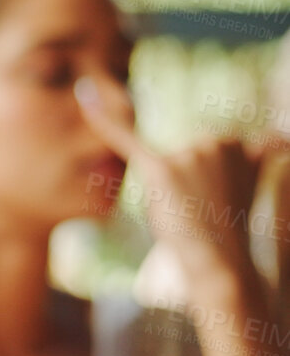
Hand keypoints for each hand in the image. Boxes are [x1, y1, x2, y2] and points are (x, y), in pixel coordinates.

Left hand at [75, 74, 283, 288]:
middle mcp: (217, 141)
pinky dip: (103, 119)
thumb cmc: (225, 225)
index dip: (205, 183)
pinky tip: (84, 93)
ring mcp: (190, 153)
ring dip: (168, 187)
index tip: (220, 203)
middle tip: (199, 207)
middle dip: (184, 181)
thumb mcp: (238, 181)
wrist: (218, 262)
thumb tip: (280, 137)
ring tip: (185, 208)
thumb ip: (245, 155)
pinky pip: (124, 137)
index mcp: (239, 141)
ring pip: (163, 162)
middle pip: (181, 153)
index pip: (205, 153)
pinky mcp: (161, 168)